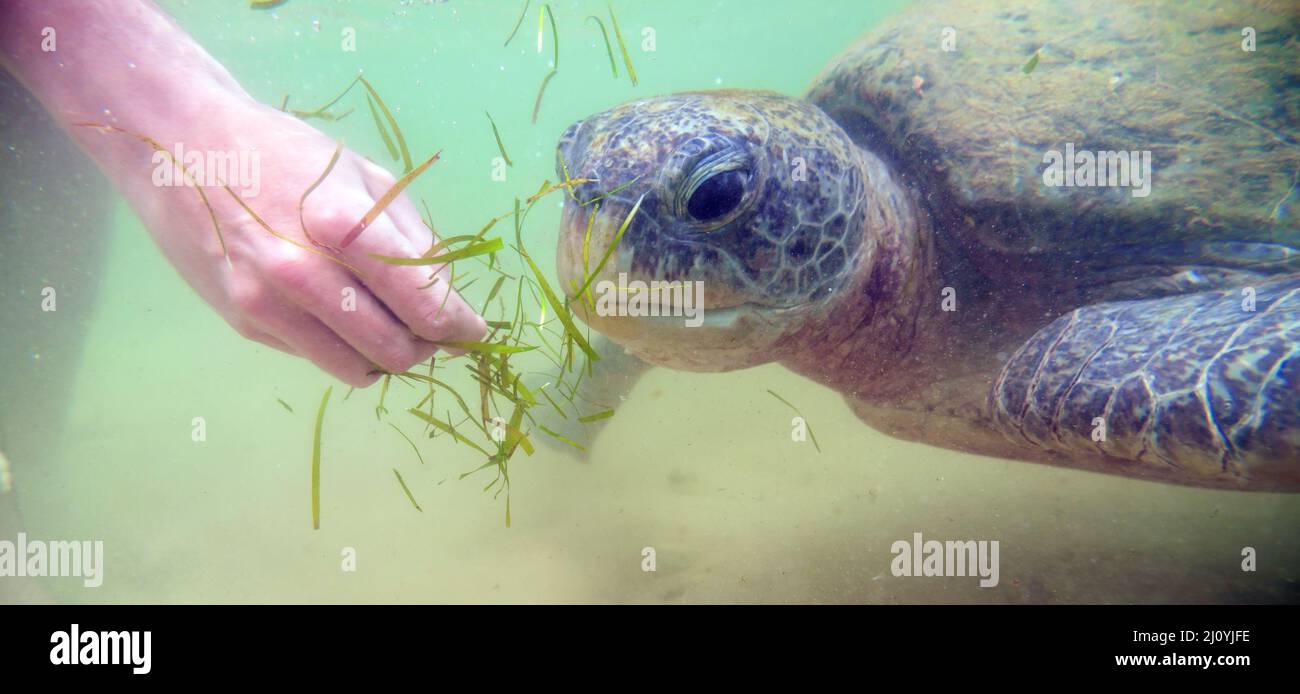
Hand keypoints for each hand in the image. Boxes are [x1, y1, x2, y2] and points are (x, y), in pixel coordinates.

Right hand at [2, 0, 485, 387]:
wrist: (180, 146)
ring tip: (388, 324)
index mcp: (344, 226)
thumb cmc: (285, 155)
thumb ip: (412, 241)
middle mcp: (302, 272)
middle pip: (397, 349)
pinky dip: (340, 346)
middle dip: (426, 345)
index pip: (423, 303)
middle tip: (432, 328)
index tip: (473, 331)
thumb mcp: (363, 176)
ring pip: (359, 369)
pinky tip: (333, 310)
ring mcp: (267, 303)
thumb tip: (448, 303)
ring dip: (385, 356)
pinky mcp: (245, 322)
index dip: (460, 325)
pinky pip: (316, 357)